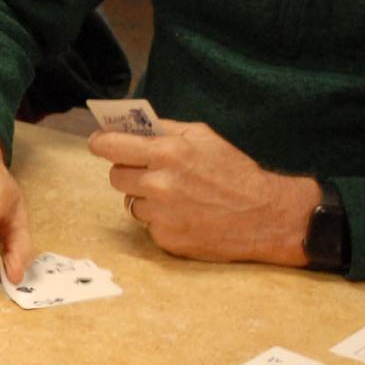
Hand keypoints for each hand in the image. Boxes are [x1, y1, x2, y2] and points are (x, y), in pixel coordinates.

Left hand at [89, 118, 319, 264]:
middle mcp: (160, 183)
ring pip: (130, 202)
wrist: (265, 216)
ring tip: (176, 195)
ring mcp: (161, 214)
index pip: (110, 146)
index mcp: (167, 152)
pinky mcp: (166, 238)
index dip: (101, 143)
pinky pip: (148, 224)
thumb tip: (130, 125)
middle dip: (128, 171)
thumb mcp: (204, 136)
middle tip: (147, 171)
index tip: (99, 142)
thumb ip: (165, 129)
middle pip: (115, 176)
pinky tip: (185, 214)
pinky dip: (161, 219)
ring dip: (145, 197)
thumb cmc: (235, 172)